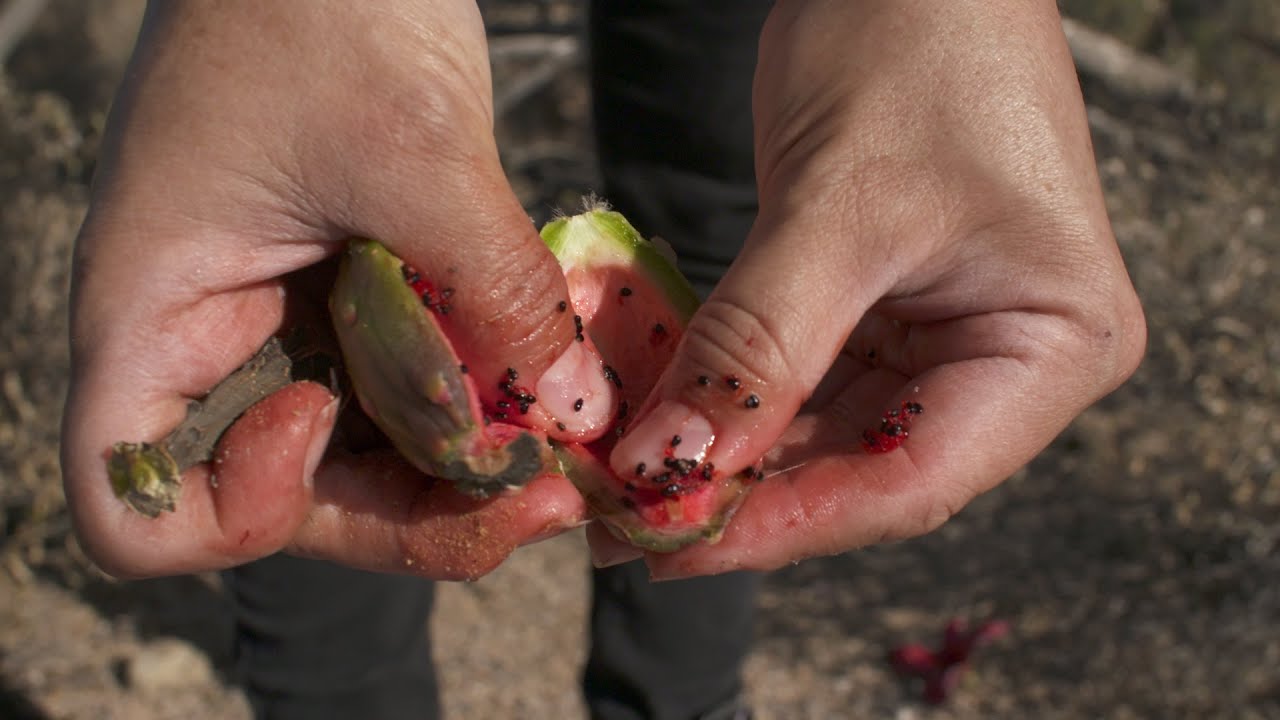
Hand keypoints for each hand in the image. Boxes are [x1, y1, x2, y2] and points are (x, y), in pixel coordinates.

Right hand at [61, 1, 614, 579]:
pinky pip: (405, 394)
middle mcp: (212, 337)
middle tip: (540, 500)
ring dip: (460, 481)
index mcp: (157, 309)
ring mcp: (286, 321)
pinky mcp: (351, 297)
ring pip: (361, 462)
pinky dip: (472, 413)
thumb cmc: (318, 4)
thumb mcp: (414, 151)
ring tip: (562, 466)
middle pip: (289, 505)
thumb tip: (568, 410)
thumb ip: (492, 290)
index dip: (234, 510)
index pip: (131, 505)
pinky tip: (548, 399)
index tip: (322, 411)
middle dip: (414, 519)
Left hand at [592, 0, 1145, 576]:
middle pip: (864, 469)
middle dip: (743, 496)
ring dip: (727, 456)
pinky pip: (804, 379)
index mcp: (1055, 344)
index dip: (787, 524)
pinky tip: (660, 421)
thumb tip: (672, 468)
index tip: (673, 542)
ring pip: (824, 435)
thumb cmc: (914, 44)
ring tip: (625, 487)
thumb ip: (756, 347)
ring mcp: (952, 337)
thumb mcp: (834, 207)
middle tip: (627, 526)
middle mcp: (1014, 359)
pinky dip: (731, 398)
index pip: (913, 476)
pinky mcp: (890, 310)